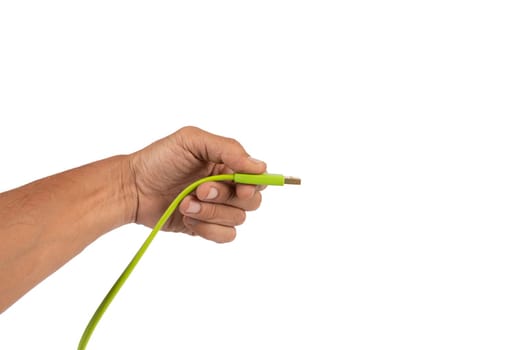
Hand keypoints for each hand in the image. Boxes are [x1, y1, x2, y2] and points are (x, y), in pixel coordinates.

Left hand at [129, 126, 265, 242]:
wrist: (131, 188)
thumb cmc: (158, 160)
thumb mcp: (192, 141)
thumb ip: (229, 149)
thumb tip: (260, 167)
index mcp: (227, 164)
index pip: (258, 177)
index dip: (254, 184)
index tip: (241, 187)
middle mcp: (226, 187)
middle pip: (252, 201)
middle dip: (225, 197)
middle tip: (200, 190)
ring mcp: (217, 208)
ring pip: (238, 220)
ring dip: (210, 213)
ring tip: (184, 203)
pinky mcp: (206, 227)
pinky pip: (226, 236)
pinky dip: (207, 229)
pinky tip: (187, 218)